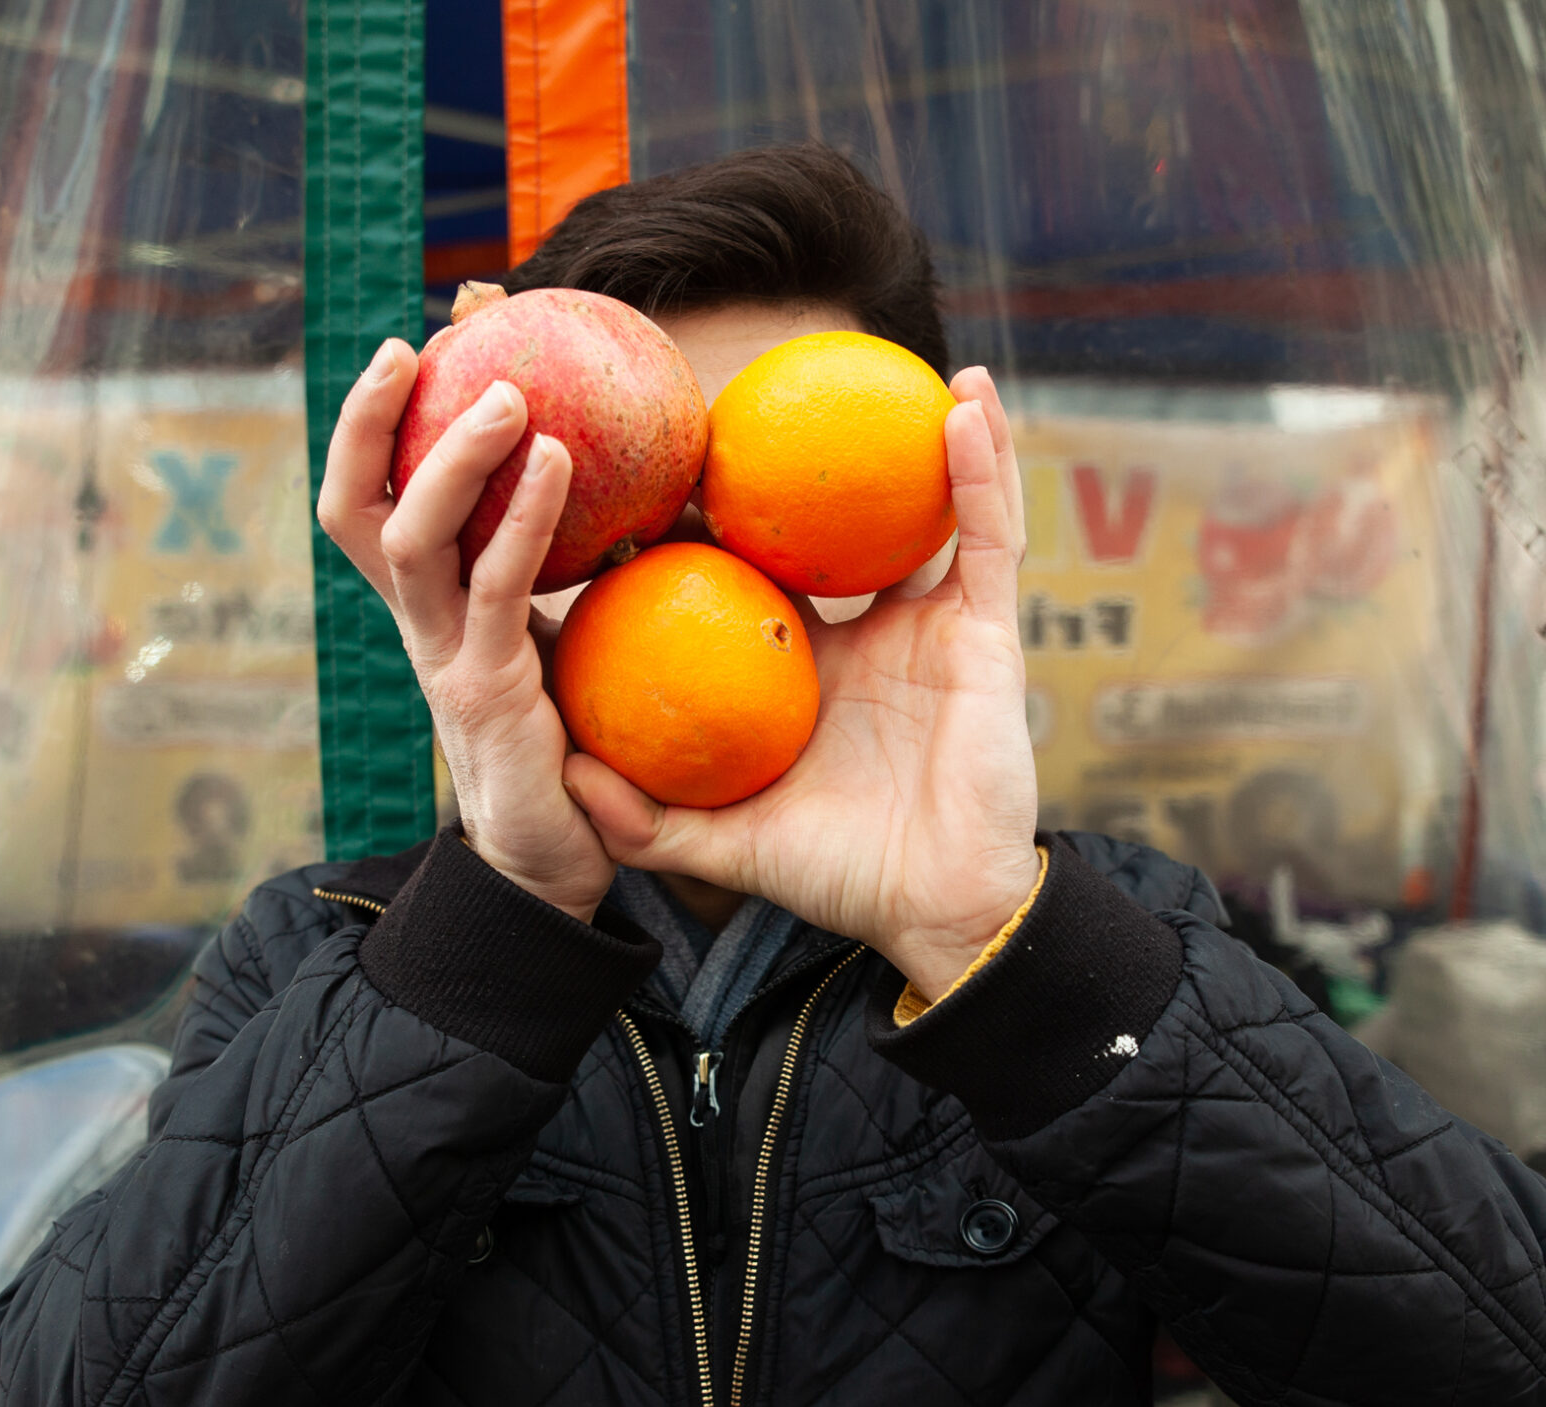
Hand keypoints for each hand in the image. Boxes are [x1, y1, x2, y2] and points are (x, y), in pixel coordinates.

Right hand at [316, 340, 615, 920]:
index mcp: (429, 605)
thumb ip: (586, 567)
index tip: (410, 347)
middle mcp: (418, 623)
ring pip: (414, 536)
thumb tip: (660, 476)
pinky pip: (496, 586)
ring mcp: (443, 657)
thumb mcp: (570, 638)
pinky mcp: (487, 691)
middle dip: (372, 420)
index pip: (375, 498)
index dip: (374, 424)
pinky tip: (559, 459)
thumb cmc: (575, 745)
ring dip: (454, 454)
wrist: (559, 863)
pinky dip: (524, 516)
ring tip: (508, 390)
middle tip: (413, 342)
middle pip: (358, 504)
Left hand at [565, 368, 1040, 992]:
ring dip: (904, 429)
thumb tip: (560, 771)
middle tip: (728, 385)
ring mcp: (926, 625)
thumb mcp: (723, 842)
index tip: (635, 468)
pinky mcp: (986, 629)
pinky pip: (986, 533)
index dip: (692, 523)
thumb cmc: (838, 880)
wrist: (939, 913)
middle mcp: (859, 634)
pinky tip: (961, 400)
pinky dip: (981, 466)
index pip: (735, 574)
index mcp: (794, 669)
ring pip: (912, 508)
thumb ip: (644, 818)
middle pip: (815, 526)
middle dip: (781, 457)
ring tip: (870, 354)